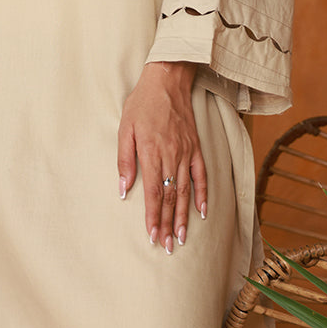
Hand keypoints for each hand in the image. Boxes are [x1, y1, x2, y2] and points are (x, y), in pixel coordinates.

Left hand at [117, 61, 207, 253]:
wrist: (167, 80)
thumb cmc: (142, 103)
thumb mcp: (125, 128)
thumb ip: (125, 160)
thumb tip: (124, 190)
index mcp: (152, 152)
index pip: (154, 193)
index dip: (153, 217)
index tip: (152, 236)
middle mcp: (172, 155)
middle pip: (170, 197)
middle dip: (168, 224)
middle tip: (167, 247)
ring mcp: (186, 152)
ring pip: (185, 191)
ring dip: (184, 216)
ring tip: (181, 238)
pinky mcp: (196, 147)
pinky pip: (201, 175)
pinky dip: (202, 194)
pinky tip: (201, 212)